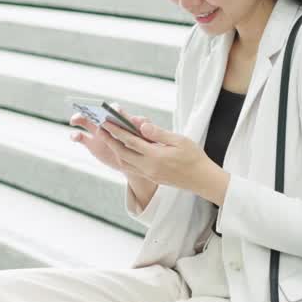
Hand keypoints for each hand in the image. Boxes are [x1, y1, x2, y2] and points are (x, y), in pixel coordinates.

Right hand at [68, 105, 154, 176]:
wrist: (137, 164)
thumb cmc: (145, 148)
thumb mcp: (150, 140)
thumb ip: (148, 131)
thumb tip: (143, 125)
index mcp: (123, 120)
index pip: (118, 111)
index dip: (114, 110)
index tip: (113, 111)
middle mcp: (109, 123)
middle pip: (97, 112)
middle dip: (91, 109)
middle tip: (88, 111)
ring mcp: (99, 132)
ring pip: (86, 121)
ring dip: (79, 118)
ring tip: (74, 120)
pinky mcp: (91, 143)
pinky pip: (80, 137)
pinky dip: (76, 135)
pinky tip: (74, 136)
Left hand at [98, 106, 227, 202]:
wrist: (201, 179)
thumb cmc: (194, 157)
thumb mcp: (179, 140)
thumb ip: (159, 133)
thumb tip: (141, 125)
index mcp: (156, 156)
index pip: (131, 141)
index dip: (117, 131)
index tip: (106, 122)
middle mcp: (149, 167)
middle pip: (122, 153)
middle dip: (110, 140)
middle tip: (100, 129)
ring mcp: (149, 174)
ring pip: (125, 162)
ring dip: (115, 150)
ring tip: (109, 139)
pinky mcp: (151, 177)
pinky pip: (131, 168)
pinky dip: (124, 159)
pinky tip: (122, 152)